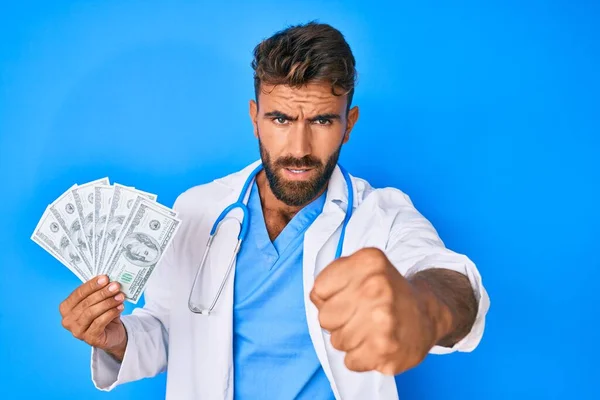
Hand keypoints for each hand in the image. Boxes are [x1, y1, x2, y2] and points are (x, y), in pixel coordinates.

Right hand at [59, 275, 127, 360]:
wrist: (112, 333)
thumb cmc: (103, 314)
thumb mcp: (100, 300)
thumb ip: (100, 291)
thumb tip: (109, 280)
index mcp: (66, 307)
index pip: (78, 293)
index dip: (92, 285)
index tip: (105, 278)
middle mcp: (68, 320)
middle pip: (86, 303)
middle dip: (103, 293)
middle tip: (116, 286)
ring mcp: (77, 331)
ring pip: (92, 312)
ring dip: (108, 302)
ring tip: (120, 296)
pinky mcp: (89, 338)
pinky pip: (100, 322)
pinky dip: (111, 313)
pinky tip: (120, 307)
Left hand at [310, 248, 449, 374]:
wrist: (427, 313)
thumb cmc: (385, 292)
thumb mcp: (362, 268)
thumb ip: (332, 278)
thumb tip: (317, 299)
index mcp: (368, 262)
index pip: (319, 290)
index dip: (330, 297)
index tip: (349, 296)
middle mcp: (376, 288)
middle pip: (325, 318)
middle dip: (338, 320)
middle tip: (360, 315)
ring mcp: (383, 320)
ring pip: (336, 341)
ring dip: (350, 340)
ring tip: (371, 329)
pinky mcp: (387, 349)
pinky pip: (350, 361)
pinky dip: (361, 357)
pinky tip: (376, 344)